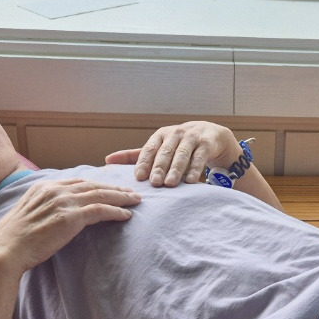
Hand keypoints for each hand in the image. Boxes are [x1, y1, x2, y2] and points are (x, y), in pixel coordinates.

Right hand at [0, 178, 139, 275]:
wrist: (4, 251)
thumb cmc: (14, 240)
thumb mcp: (28, 214)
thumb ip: (44, 207)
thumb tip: (57, 213)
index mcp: (43, 187)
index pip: (78, 181)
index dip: (97, 183)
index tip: (112, 185)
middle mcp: (54, 190)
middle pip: (92, 184)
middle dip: (114, 187)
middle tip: (130, 191)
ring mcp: (62, 202)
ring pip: (100, 194)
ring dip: (121, 197)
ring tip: (135, 200)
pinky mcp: (69, 217)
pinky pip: (100, 210)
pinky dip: (116, 211)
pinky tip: (126, 215)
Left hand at [105, 121, 238, 187]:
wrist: (211, 134)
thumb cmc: (180, 144)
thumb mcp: (159, 147)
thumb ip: (136, 155)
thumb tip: (107, 161)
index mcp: (161, 135)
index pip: (149, 149)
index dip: (144, 162)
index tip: (139, 177)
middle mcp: (175, 134)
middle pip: (165, 152)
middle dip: (159, 167)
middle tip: (154, 183)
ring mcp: (192, 137)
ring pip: (182, 154)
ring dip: (176, 169)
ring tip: (170, 184)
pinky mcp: (207, 143)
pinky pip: (200, 157)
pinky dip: (195, 169)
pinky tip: (190, 181)